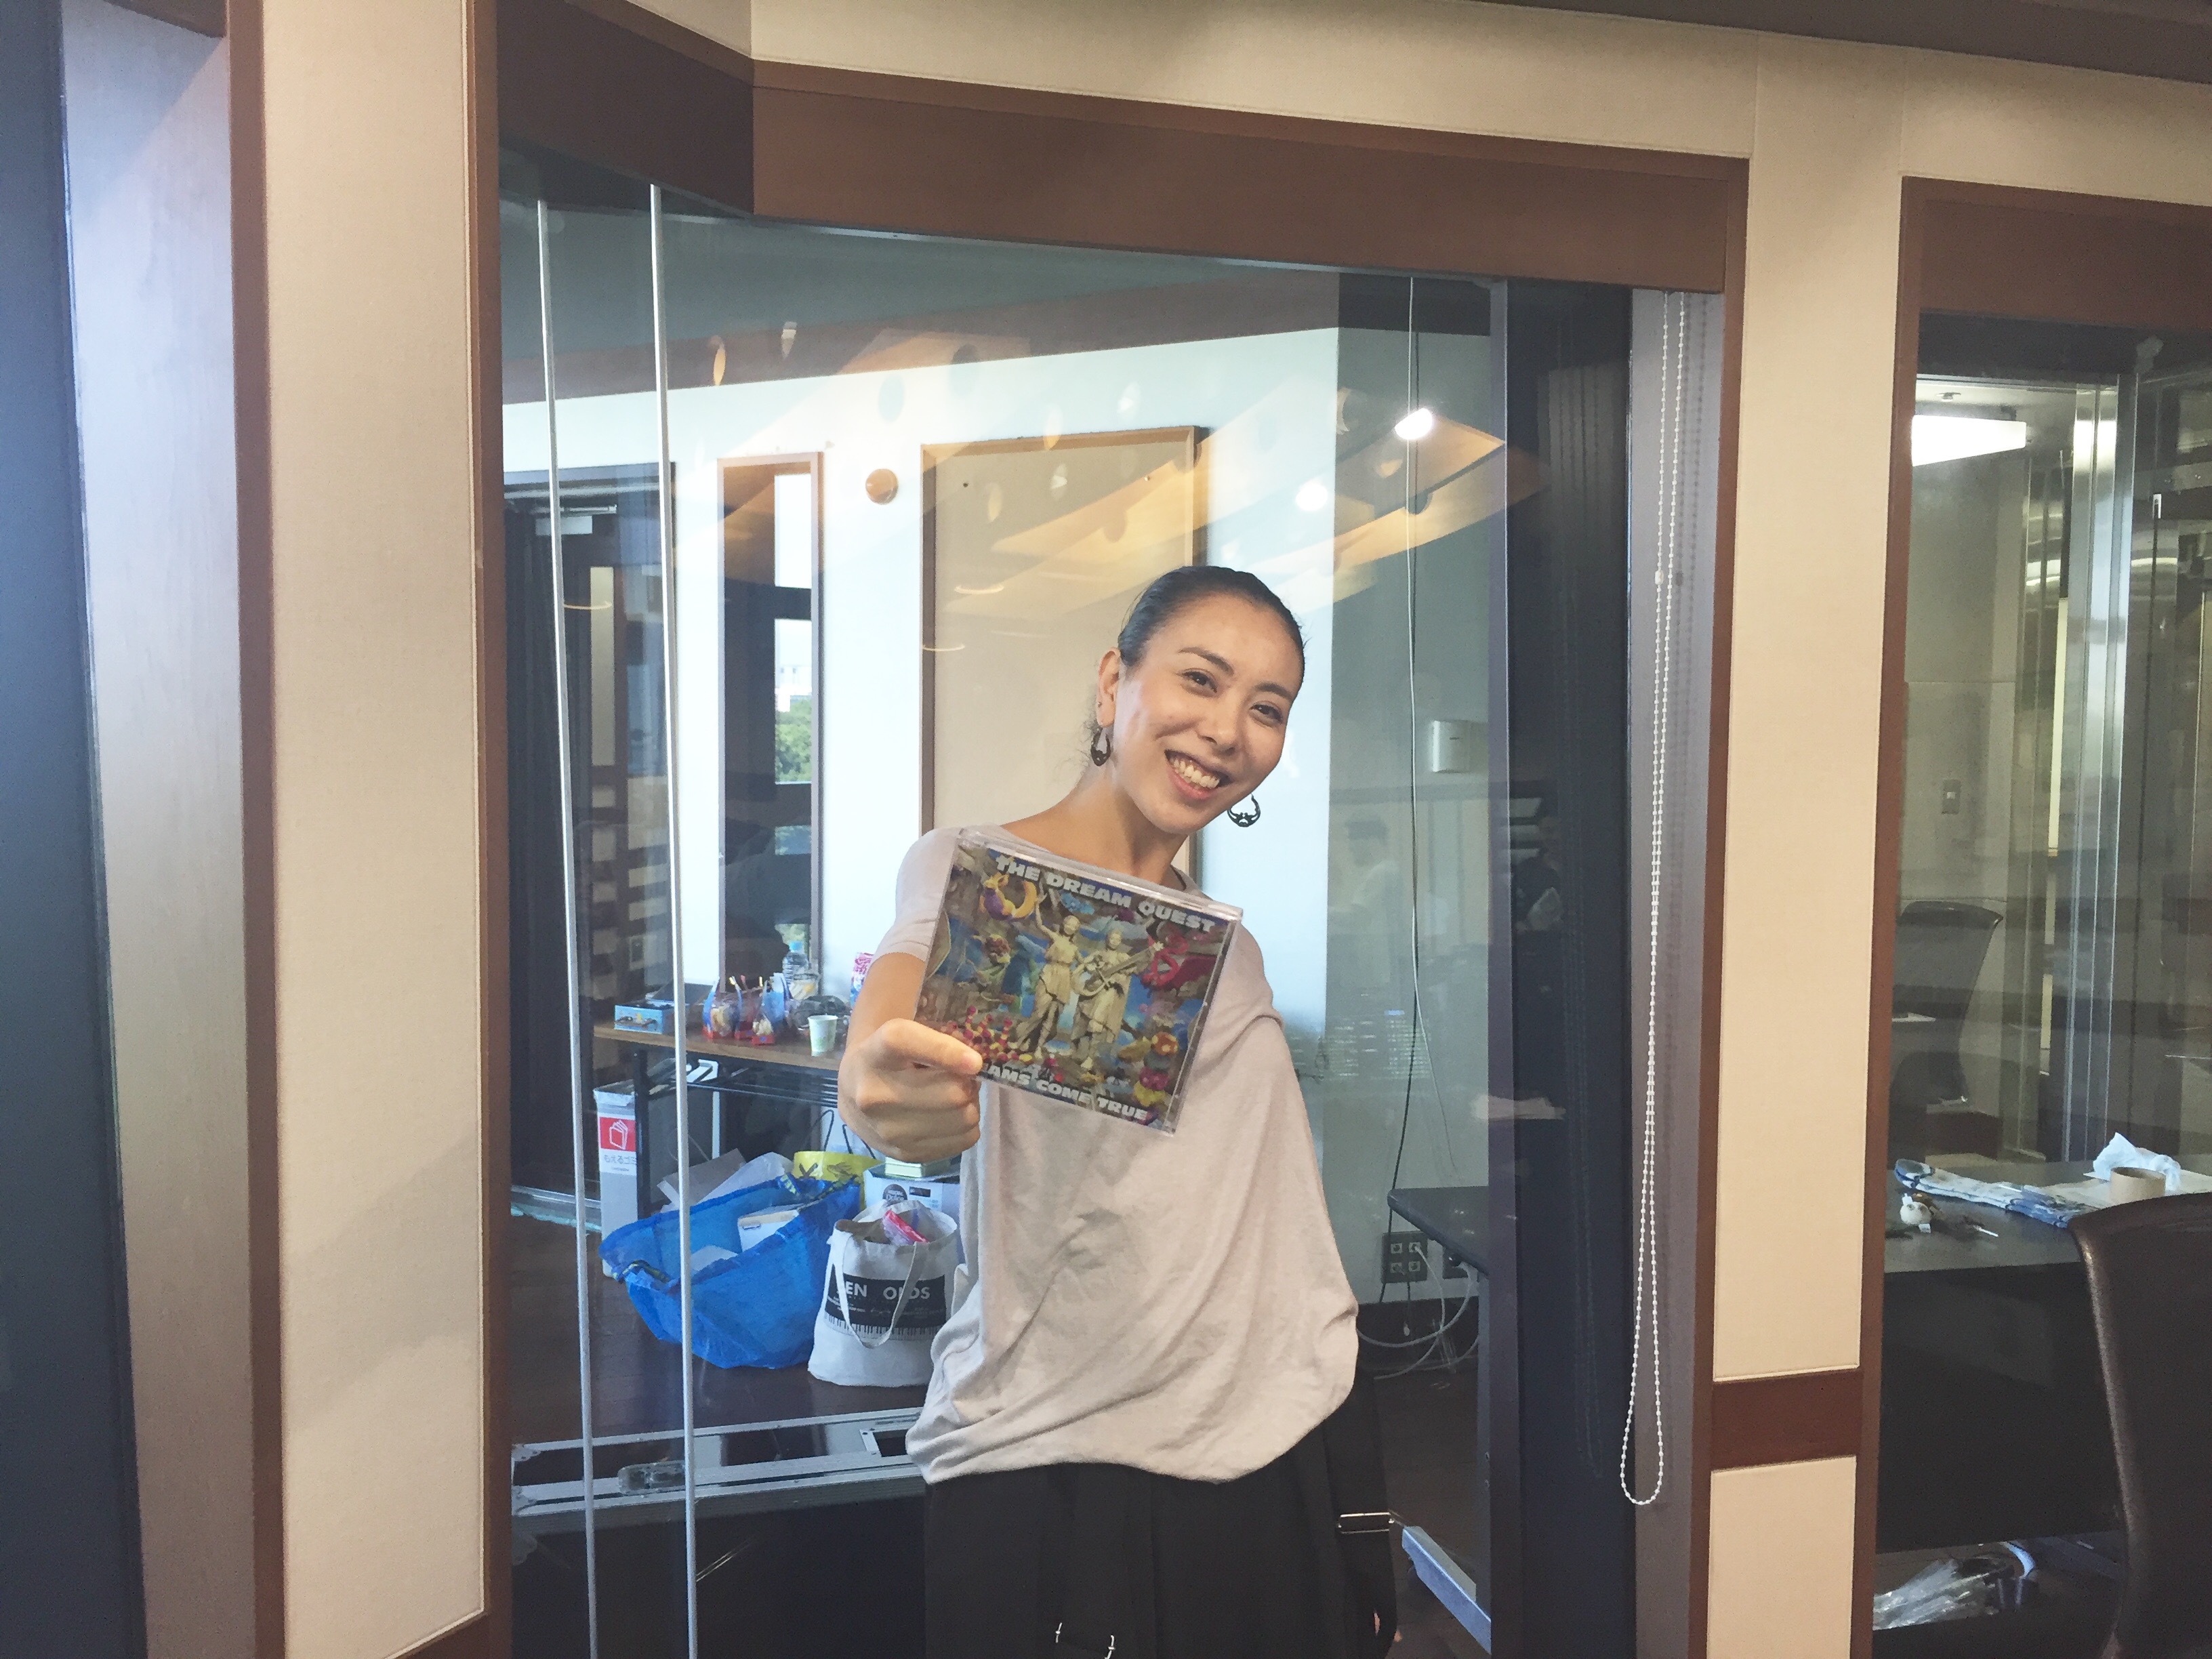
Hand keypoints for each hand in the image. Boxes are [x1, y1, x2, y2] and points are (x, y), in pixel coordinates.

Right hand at [837, 1018, 982, 1163]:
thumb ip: (938, 1037)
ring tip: (953, 1096)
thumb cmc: (891, 1057)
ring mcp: (888, 1130)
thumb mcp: (905, 1033)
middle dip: (967, 1083)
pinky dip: (966, 1127)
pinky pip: (963, 1140)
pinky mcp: (904, 1154)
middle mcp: (875, 1093)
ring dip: (970, 1105)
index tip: (975, 1062)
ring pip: (962, 1119)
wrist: (852, 1094)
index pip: (907, 1043)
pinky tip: (948, 1116)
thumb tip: (974, 1066)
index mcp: (877, 1051)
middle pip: (952, 1092)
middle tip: (961, 1078)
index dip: (945, 1052)